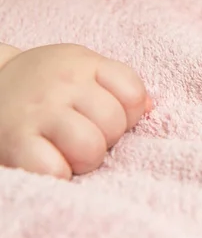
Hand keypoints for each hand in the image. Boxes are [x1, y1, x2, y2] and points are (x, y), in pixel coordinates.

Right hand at [0, 44, 150, 178]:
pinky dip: (58, 173)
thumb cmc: (45, 84)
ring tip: (68, 150)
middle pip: (114, 125)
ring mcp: (39, 111)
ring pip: (91, 149)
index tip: (106, 116)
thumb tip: (150, 106)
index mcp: (85, 63)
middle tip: (83, 134)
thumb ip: (117, 84)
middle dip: (106, 138)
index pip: (133, 95)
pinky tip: (50, 162)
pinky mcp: (16, 140)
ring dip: (85, 159)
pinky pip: (55, 169)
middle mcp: (63, 83)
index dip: (128, 114)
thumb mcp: (81, 69)